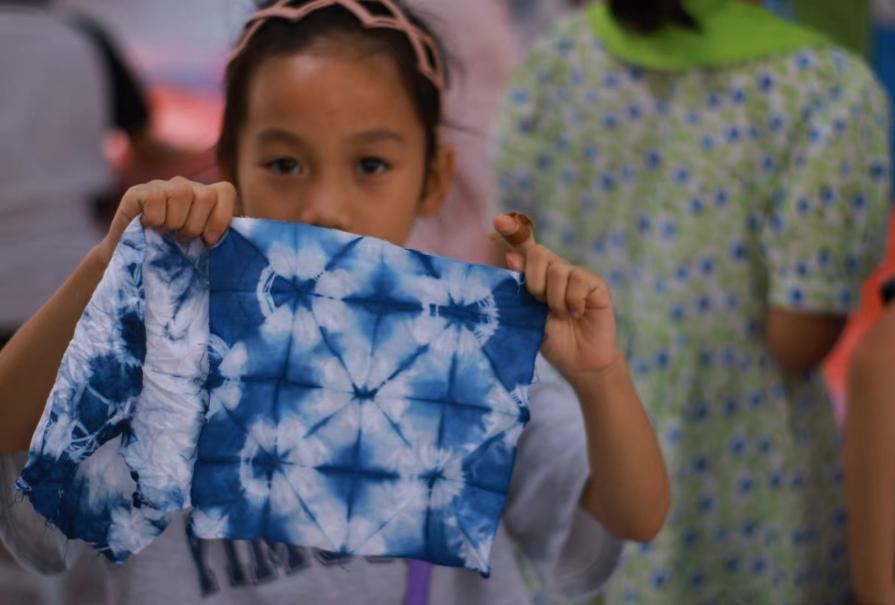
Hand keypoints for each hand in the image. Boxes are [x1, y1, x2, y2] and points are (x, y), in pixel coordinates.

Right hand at [97, 177, 236, 265]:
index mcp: (204, 198)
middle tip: (182, 239)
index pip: (225, 190)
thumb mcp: (202, 248)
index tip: (209, 241)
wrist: (133, 264)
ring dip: (175, 222)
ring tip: (166, 233)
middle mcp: (185, 187)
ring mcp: (161, 186)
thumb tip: (247, 246)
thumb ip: (220, 238)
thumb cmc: (173, 257)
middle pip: (205, 195)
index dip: (220, 217)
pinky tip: (150, 227)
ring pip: (181, 193)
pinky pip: (156, 198)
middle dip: (195, 225)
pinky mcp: (138, 192)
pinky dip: (155, 219)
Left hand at [493, 213, 618, 376]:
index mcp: (536, 275)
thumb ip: (520, 287)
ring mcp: (577, 275)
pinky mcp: (596, 284)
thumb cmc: (552, 339)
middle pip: (538, 253)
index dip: (512, 230)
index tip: (498, 220)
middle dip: (533, 280)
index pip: (524, 246)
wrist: (578, 362)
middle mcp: (556, 270)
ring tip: (561, 315)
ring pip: (557, 269)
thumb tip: (510, 255)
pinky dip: (572, 301)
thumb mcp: (528, 315)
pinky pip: (578, 280)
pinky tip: (576, 314)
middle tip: (539, 303)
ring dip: (554, 298)